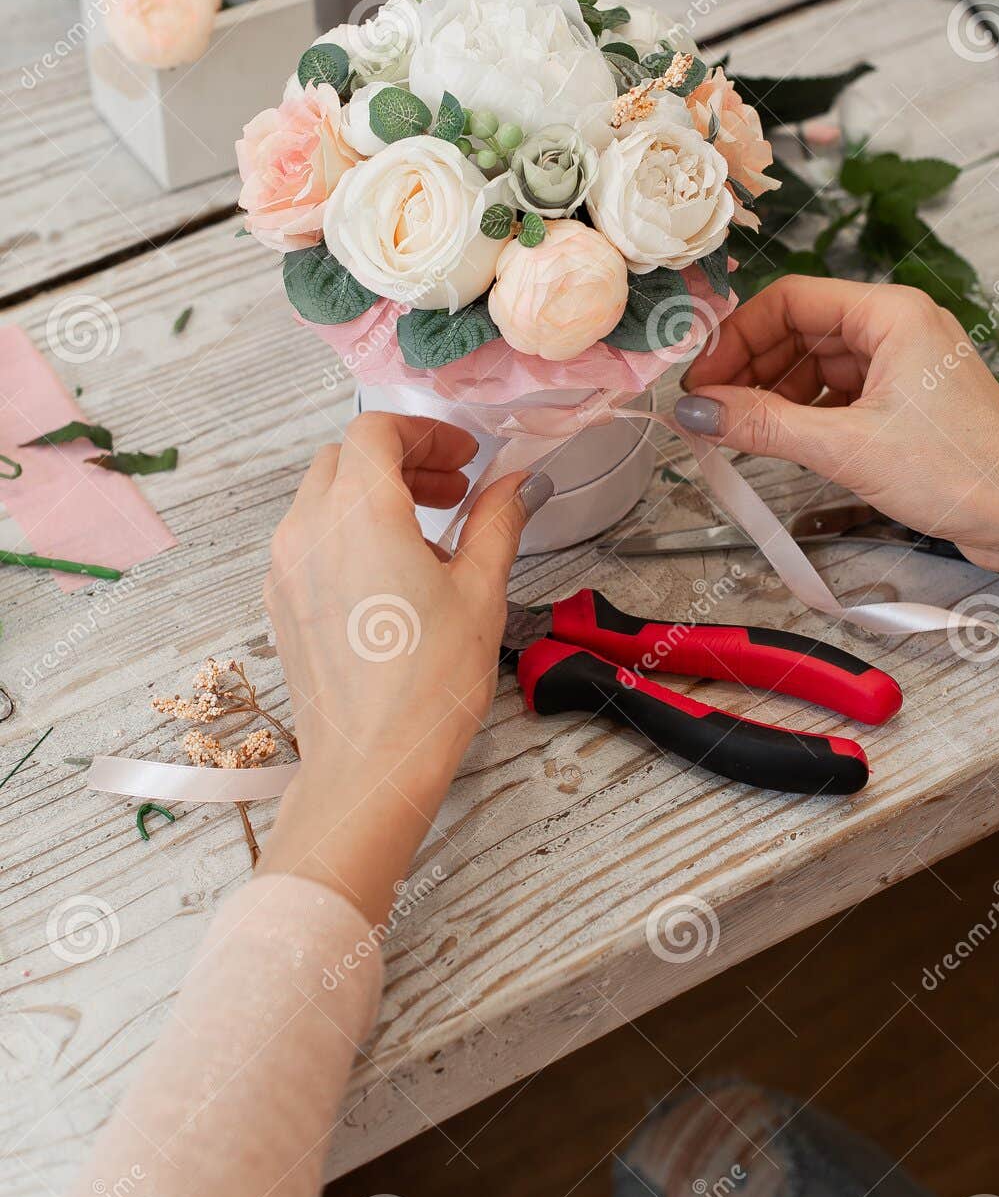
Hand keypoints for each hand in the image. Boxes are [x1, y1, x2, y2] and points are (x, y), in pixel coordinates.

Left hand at [258, 413, 551, 923]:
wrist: (371, 765)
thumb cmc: (428, 684)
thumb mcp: (480, 591)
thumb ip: (497, 522)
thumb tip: (518, 484)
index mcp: (358, 512)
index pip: (376, 431)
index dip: (426, 433)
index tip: (465, 458)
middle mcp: (308, 529)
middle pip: (345, 459)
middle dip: (402, 461)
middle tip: (454, 490)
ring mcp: (285, 568)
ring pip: (322, 499)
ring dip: (374, 496)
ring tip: (430, 537)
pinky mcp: (280, 603)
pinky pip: (309, 541)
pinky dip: (348, 534)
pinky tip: (393, 575)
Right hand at [677, 277, 998, 585]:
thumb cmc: (962, 471)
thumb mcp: (845, 447)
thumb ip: (763, 424)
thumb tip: (700, 410)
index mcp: (890, 314)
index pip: (789, 300)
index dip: (737, 337)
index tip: (703, 380)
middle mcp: (897, 328)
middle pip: (798, 330)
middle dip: (750, 369)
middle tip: (710, 411)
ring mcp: (902, 364)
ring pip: (815, 364)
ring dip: (774, 395)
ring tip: (741, 433)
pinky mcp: (904, 400)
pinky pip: (837, 392)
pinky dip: (804, 413)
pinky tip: (782, 442)